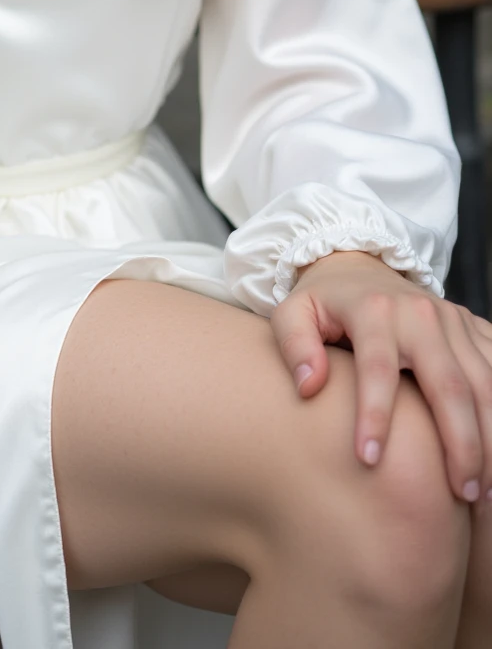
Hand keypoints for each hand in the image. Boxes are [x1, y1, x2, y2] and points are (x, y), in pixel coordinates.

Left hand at [271, 249, 491, 504]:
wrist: (360, 268)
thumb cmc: (323, 305)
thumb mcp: (293, 313)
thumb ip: (294, 345)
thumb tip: (309, 386)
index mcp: (373, 310)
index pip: (378, 367)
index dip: (374, 414)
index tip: (367, 460)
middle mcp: (420, 313)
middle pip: (449, 383)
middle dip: (460, 442)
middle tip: (462, 495)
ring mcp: (453, 320)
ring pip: (486, 383)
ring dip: (491, 439)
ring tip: (485, 492)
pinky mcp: (474, 327)